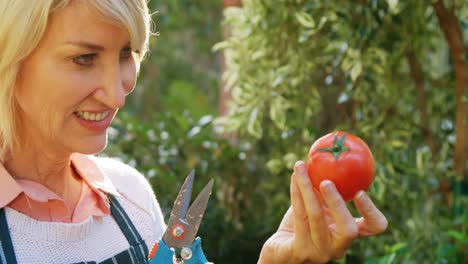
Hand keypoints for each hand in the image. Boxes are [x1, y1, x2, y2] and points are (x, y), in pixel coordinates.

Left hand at [258, 161, 387, 263]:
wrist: (279, 250)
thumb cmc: (300, 224)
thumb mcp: (316, 204)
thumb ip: (325, 189)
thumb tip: (332, 154)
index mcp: (347, 234)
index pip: (374, 228)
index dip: (371, 211)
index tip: (360, 191)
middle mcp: (338, 247)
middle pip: (349, 230)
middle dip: (338, 203)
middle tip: (326, 181)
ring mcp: (320, 253)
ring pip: (316, 217)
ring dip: (307, 188)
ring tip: (301, 168)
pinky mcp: (301, 252)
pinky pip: (299, 217)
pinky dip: (296, 193)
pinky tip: (294, 177)